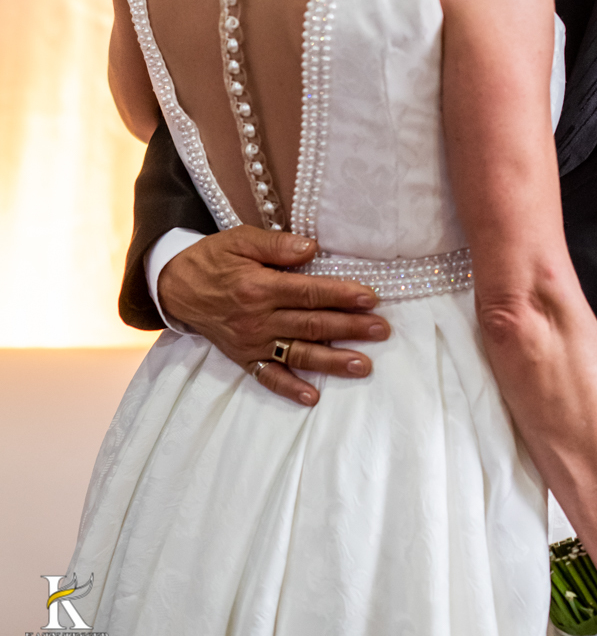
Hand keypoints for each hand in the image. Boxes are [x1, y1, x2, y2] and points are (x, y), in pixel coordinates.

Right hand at [157, 226, 389, 406]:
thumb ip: (277, 245)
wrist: (176, 287)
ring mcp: (251, 343)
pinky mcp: (243, 358)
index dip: (341, 296)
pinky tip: (312, 396)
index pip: (309, 293)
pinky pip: (267, 377)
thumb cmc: (214, 258)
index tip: (370, 298)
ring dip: (331, 362)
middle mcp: (257, 319)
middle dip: (349, 328)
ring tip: (363, 365)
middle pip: (311, 325)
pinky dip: (289, 388)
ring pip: (297, 354)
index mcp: (260, 288)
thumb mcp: (241, 239)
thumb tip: (311, 249)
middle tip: (381, 331)